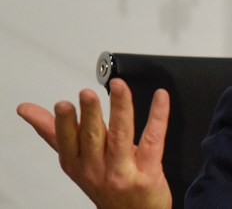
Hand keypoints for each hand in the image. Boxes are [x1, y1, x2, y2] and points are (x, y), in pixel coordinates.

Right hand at [17, 79, 171, 208]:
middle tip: (87, 94)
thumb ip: (56, 134)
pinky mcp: (148, 172)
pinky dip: (158, 116)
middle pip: (92, 137)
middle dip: (89, 114)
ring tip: (118, 87)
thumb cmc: (106, 186)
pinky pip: (154, 139)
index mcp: (77, 164)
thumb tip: (29, 111)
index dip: (64, 123)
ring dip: (120, 109)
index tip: (62, 105)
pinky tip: (160, 98)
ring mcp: (123, 171)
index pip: (66, 141)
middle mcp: (97, 168)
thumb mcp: (76, 163)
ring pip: (121, 135)